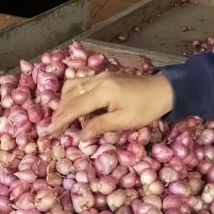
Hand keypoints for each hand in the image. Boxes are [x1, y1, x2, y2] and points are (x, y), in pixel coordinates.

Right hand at [46, 72, 174, 139]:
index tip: (48, 132)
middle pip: (70, 94)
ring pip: (73, 85)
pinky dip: (73, 94)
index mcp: (103, 91)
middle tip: (51, 127)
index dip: (60, 120)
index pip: (74, 107)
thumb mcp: (124, 121)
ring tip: (62, 118)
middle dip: (59, 111)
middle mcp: (98, 80)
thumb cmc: (147, 108)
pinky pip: (82, 83)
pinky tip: (75, 105)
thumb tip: (80, 137)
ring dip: (64, 101)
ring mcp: (101, 76)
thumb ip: (100, 127)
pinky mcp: (106, 76)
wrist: (165, 90)